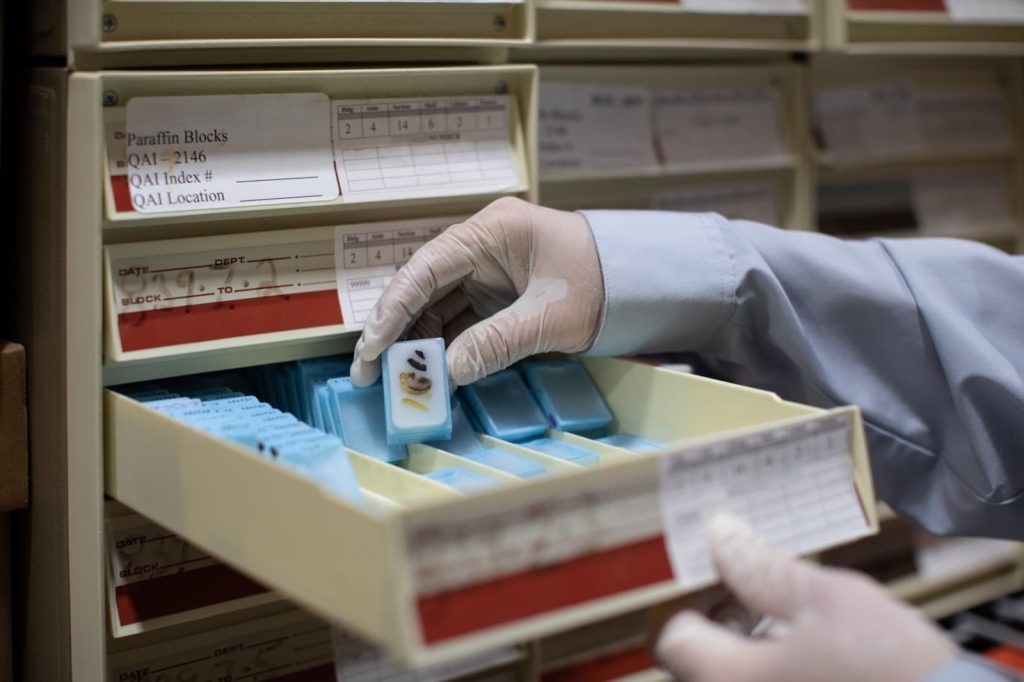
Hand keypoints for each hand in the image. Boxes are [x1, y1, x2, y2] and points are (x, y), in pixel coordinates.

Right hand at [351, 197, 604, 386]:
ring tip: (399, 383)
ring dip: (419, 344)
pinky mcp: (496, 294)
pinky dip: (446, 348)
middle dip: (397, 332)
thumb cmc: (603, 283)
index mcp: (492, 232)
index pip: (426, 269)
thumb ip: (497, 342)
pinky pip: (459, 320)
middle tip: (370, 374)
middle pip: (423, 289)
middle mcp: (482, 246)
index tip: (373, 346)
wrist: (641, 282)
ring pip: (437, 308)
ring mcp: (487, 271)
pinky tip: (433, 375)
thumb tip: (449, 372)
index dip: (393, 308)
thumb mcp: (550, 317)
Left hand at [655, 516, 956, 681]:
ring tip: (790, 628)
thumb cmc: (892, 668)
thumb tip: (721, 534)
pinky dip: (771, 671)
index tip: (719, 584)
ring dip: (745, 651)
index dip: (694, 606)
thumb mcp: (828, 600)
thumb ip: (764, 569)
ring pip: (728, 678)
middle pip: (696, 664)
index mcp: (731, 677)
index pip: (675, 640)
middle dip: (721, 627)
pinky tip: (809, 657)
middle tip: (757, 600)